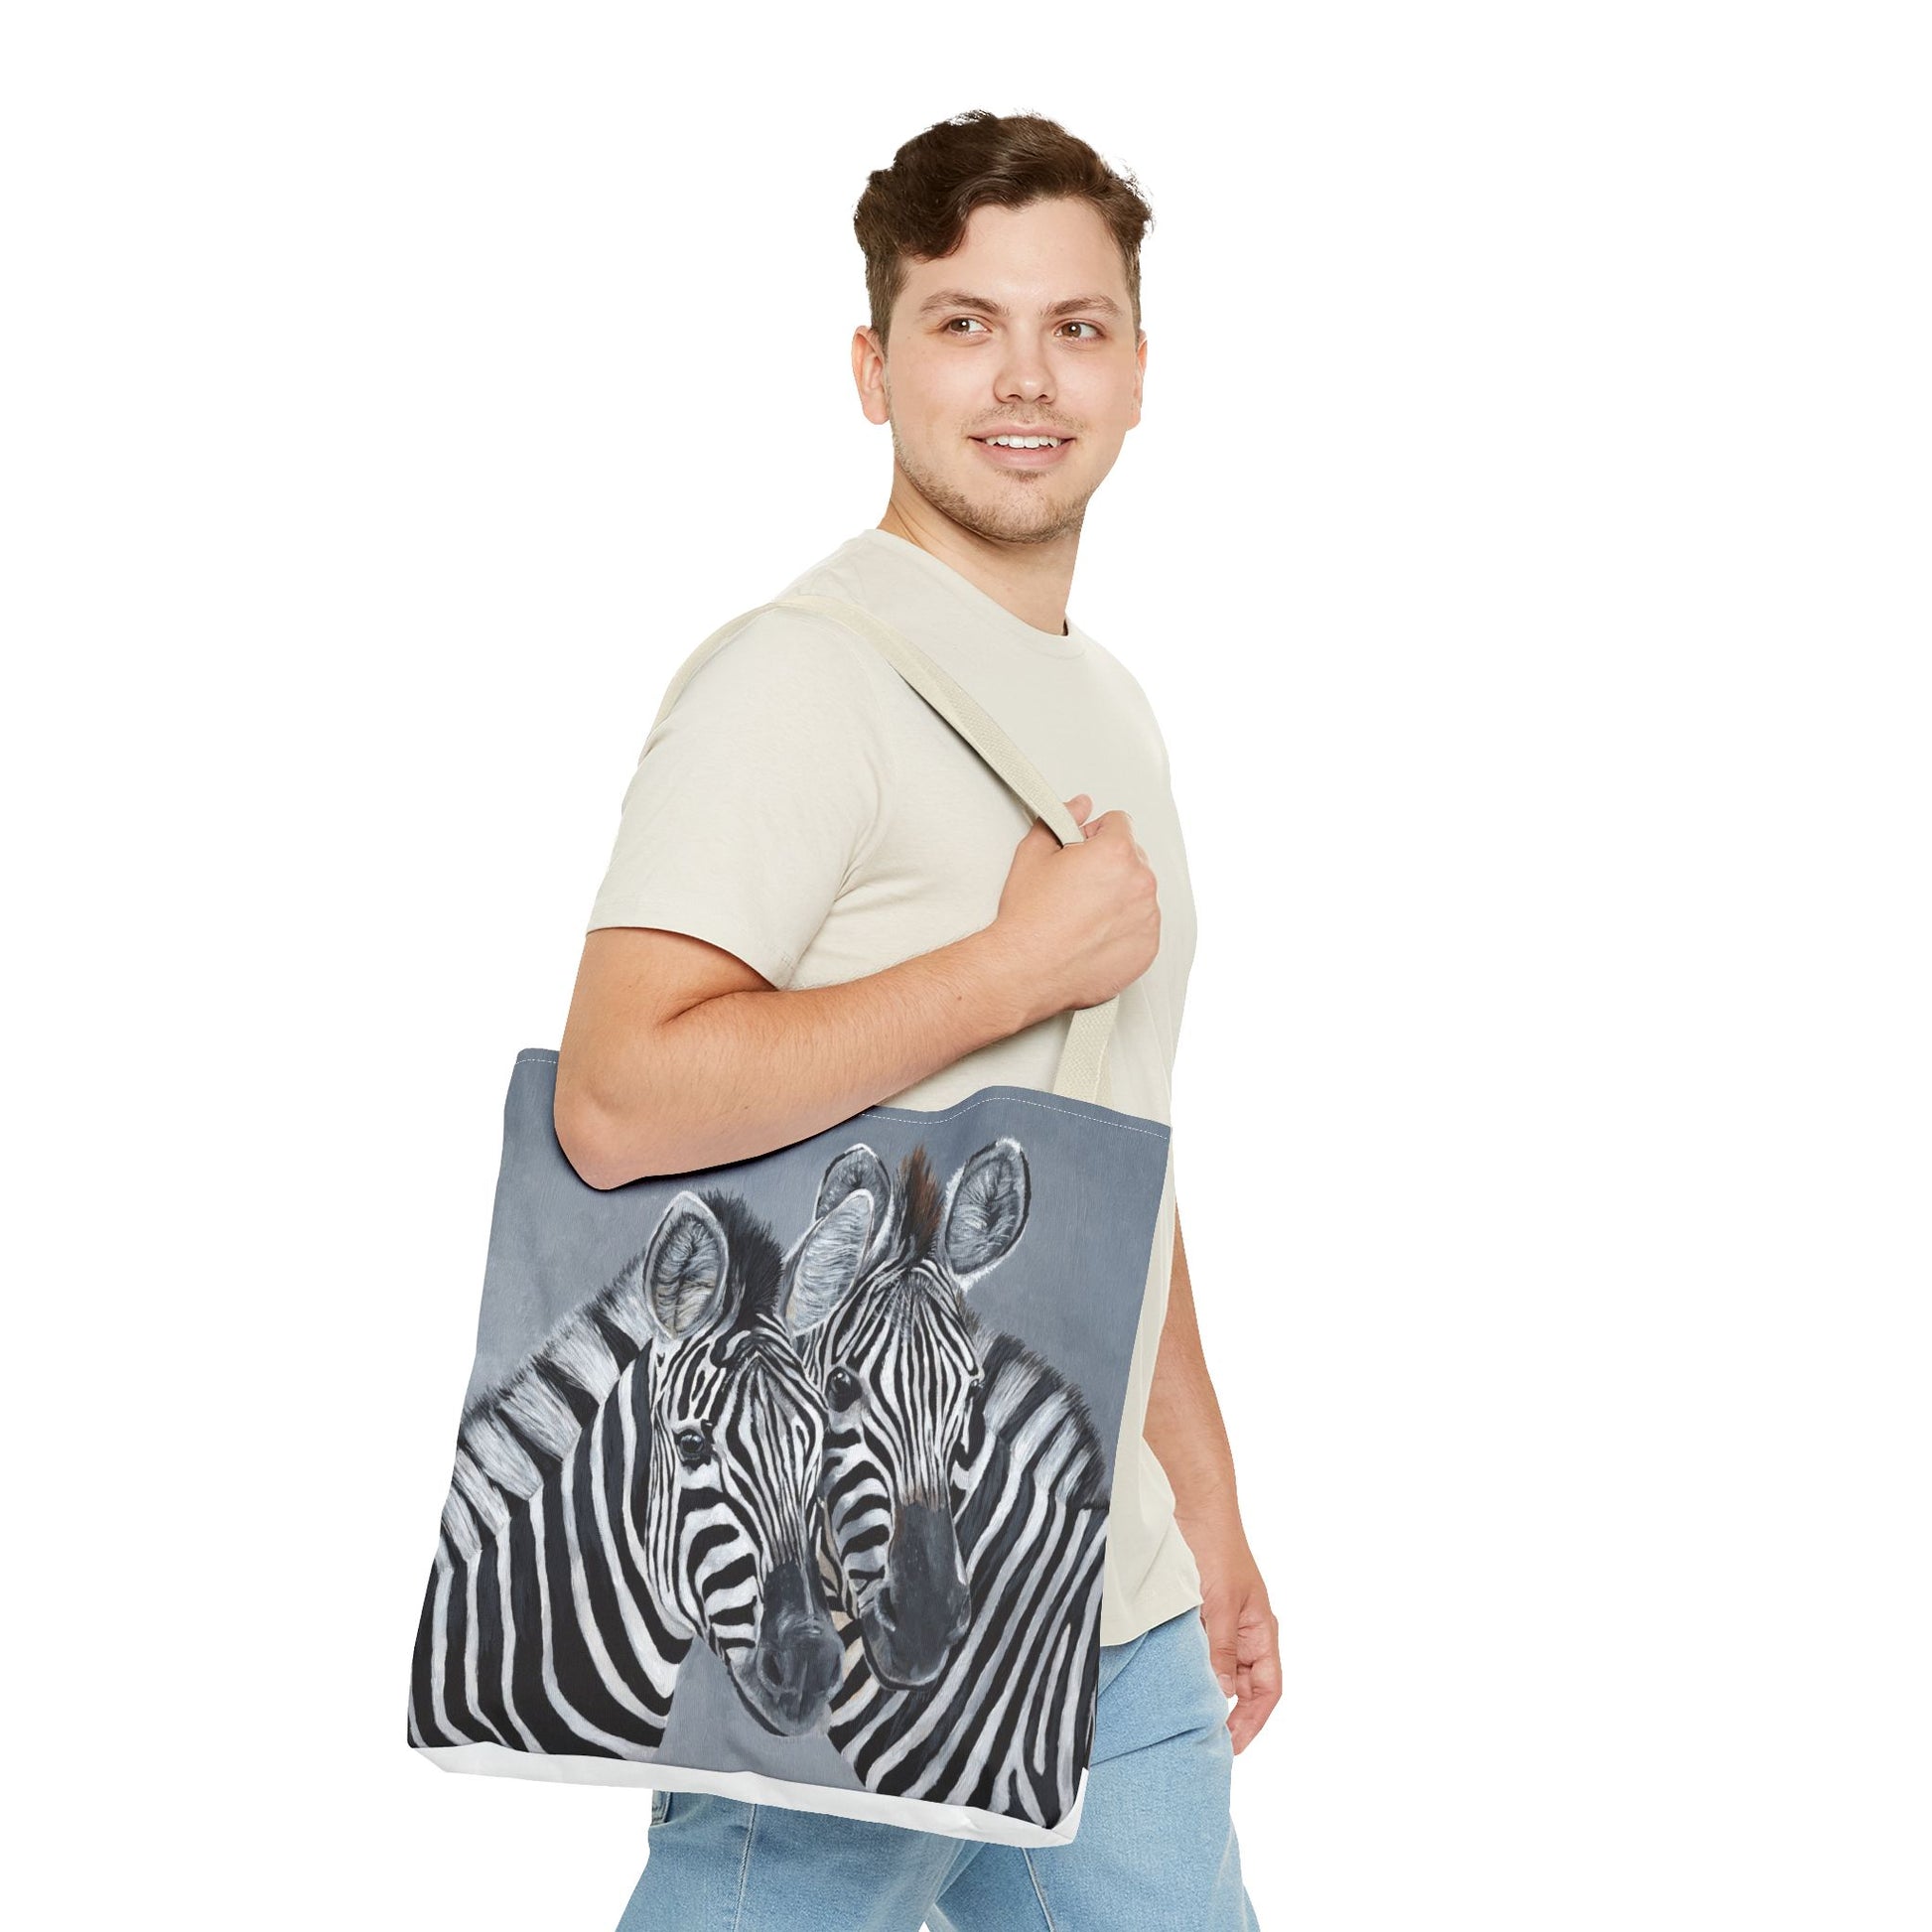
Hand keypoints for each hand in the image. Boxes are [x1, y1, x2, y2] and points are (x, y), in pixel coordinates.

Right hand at [991, 790, 1161, 1022]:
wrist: (1026, 971)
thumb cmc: (1028, 920)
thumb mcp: (1033, 854)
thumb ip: (1061, 819)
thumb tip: (1079, 806)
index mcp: (1116, 852)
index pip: (1119, 822)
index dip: (1094, 835)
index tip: (1080, 853)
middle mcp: (1140, 883)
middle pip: (1133, 856)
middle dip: (1109, 865)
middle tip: (1076, 887)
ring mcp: (1148, 917)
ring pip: (1139, 892)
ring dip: (1118, 896)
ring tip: (1082, 915)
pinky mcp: (1148, 947)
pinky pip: (1142, 925)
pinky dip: (1124, 928)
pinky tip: (1093, 935)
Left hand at [1189, 1524, 1281, 1753]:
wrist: (1192, 1506)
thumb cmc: (1216, 1548)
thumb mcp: (1220, 1604)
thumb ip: (1221, 1650)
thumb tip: (1220, 1695)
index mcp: (1261, 1630)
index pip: (1267, 1689)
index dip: (1253, 1720)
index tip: (1231, 1745)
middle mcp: (1244, 1631)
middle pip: (1242, 1686)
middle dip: (1226, 1713)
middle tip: (1200, 1738)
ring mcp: (1219, 1623)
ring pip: (1216, 1670)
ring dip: (1203, 1691)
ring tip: (1183, 1717)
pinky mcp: (1195, 1614)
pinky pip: (1195, 1651)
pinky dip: (1186, 1668)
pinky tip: (1169, 1679)